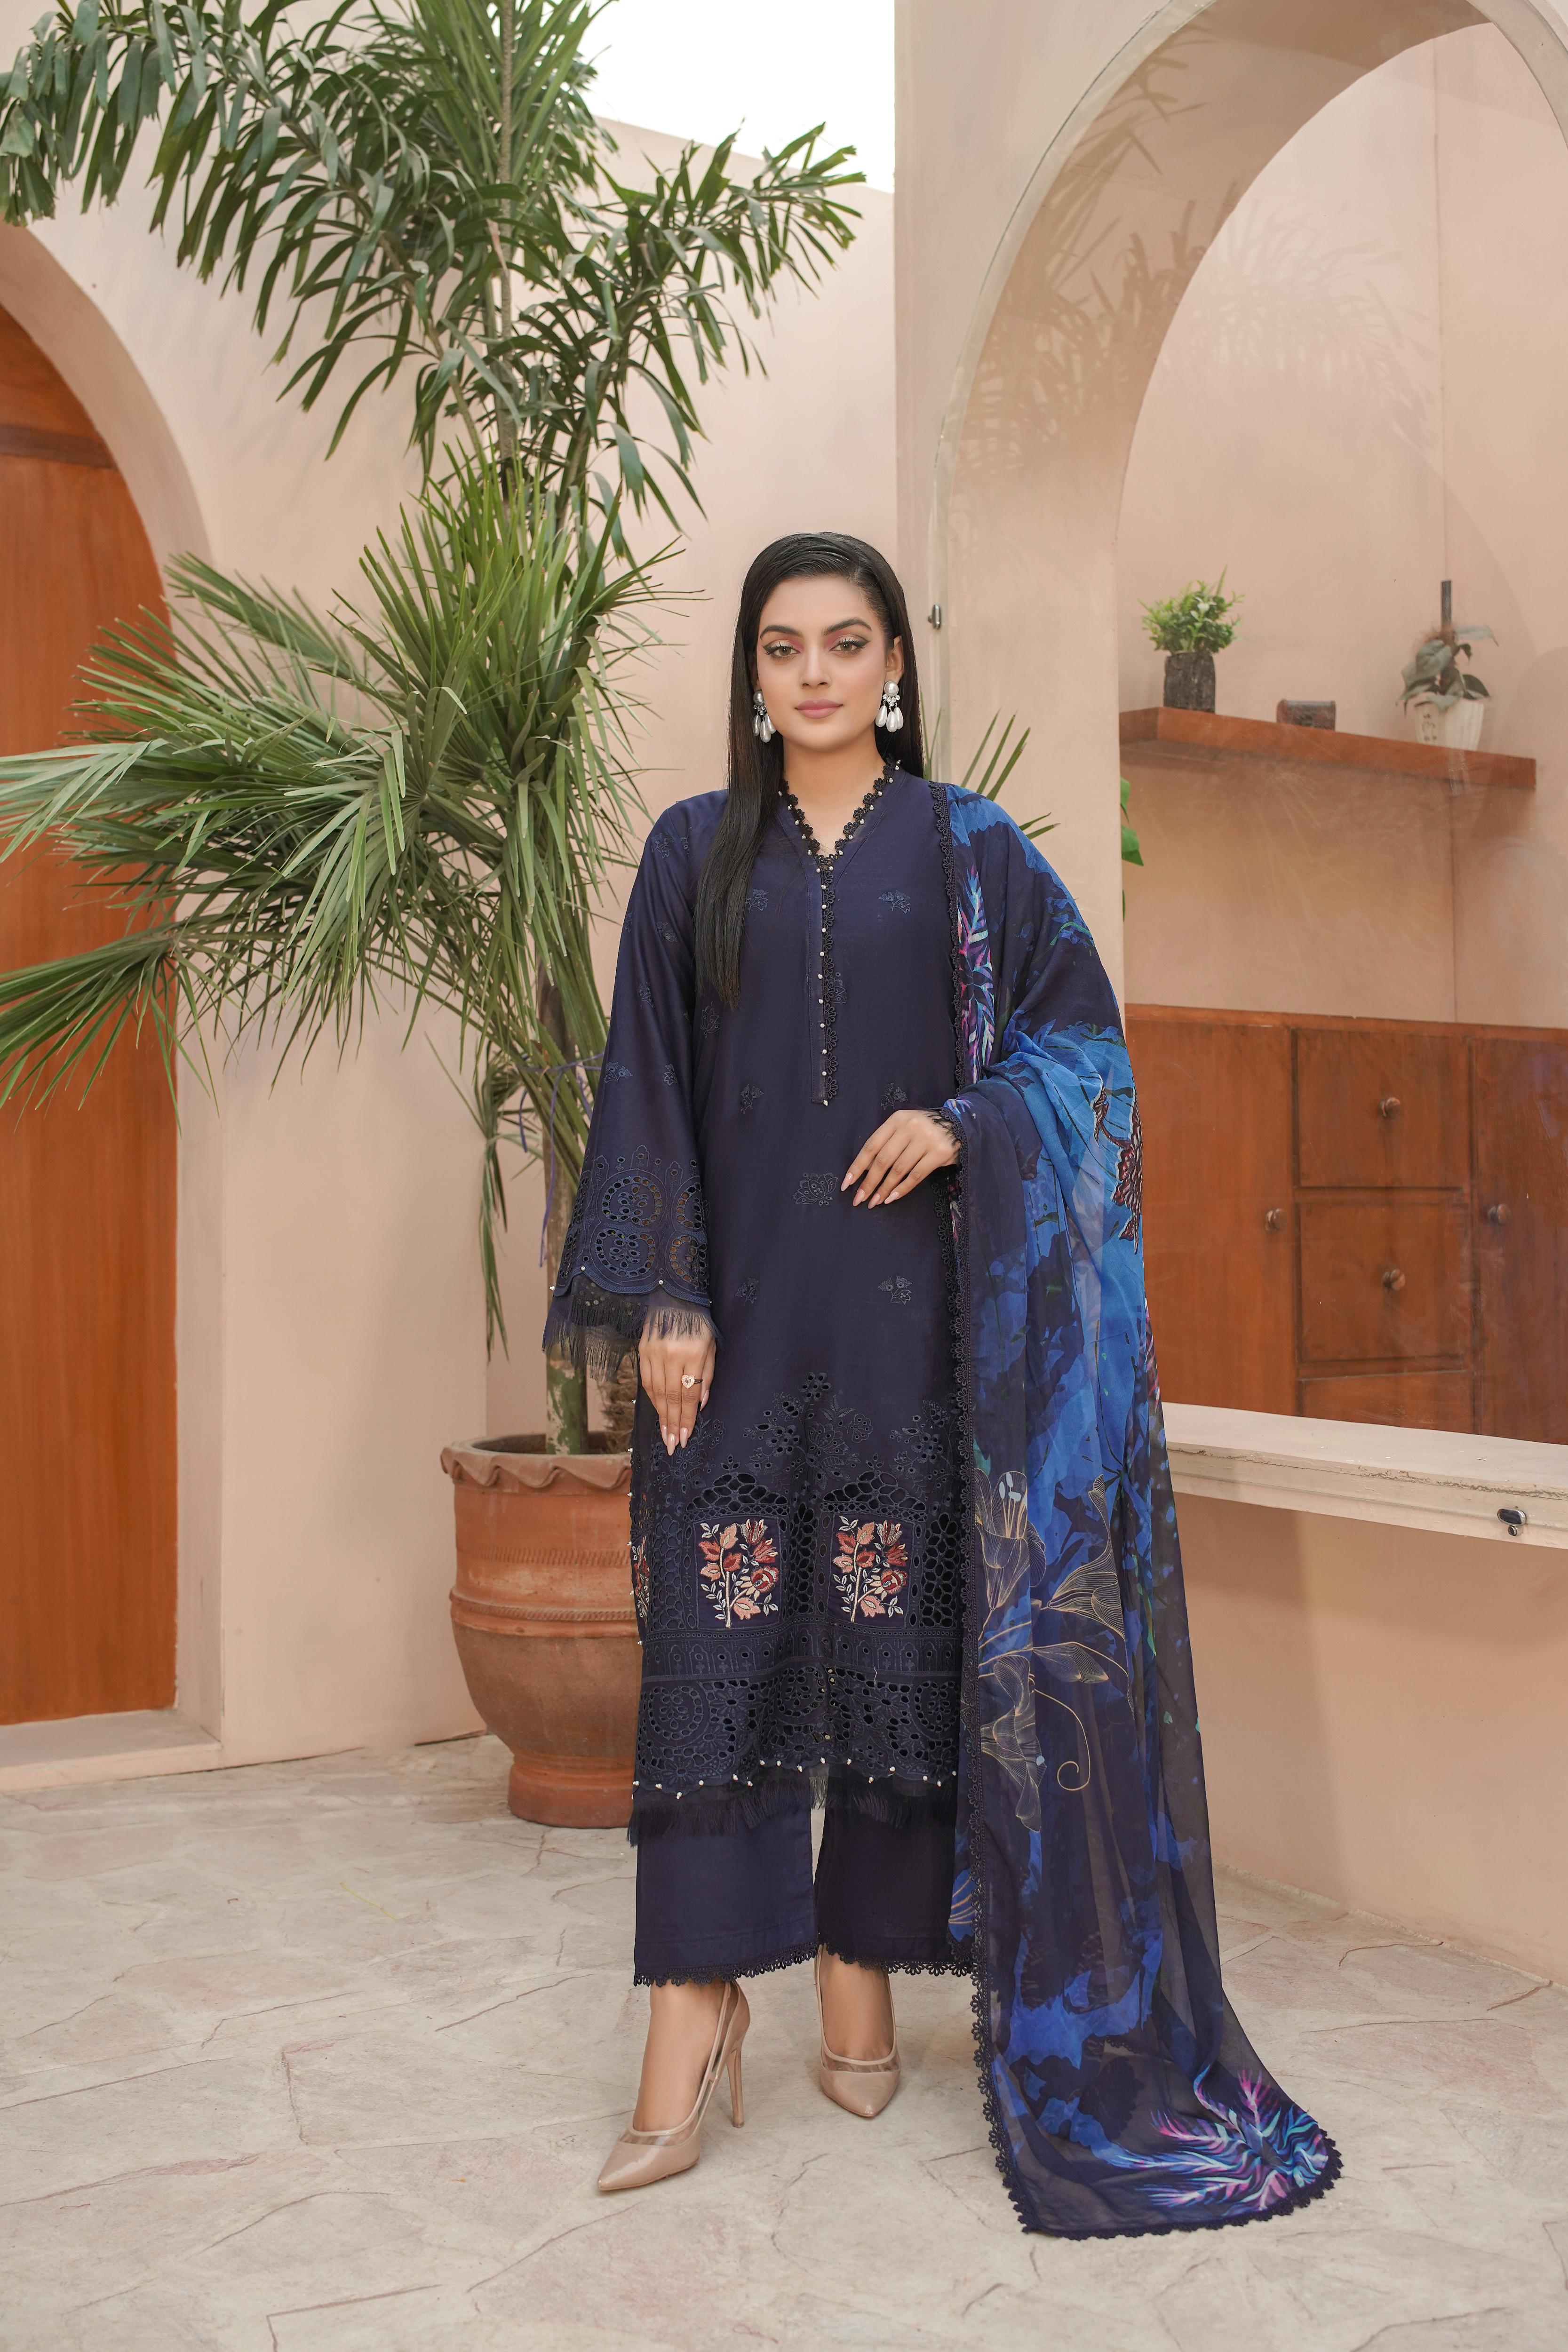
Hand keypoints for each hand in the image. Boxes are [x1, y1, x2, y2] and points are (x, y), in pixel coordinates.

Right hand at [638, 1324, 715, 1453]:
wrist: (674, 1296)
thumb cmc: (699, 1323)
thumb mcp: (712, 1346)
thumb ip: (708, 1375)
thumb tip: (700, 1405)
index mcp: (694, 1353)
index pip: (689, 1393)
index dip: (687, 1417)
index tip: (685, 1437)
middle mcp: (672, 1355)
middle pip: (672, 1397)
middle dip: (672, 1423)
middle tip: (672, 1445)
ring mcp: (655, 1353)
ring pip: (656, 1392)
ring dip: (661, 1416)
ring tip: (664, 1435)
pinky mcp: (643, 1351)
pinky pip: (646, 1381)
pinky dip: (652, 1399)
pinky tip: (657, 1412)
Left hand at [842, 1108, 958, 1207]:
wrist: (960, 1126)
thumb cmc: (925, 1130)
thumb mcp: (904, 1130)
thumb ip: (886, 1145)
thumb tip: (864, 1171)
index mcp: (897, 1119)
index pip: (871, 1145)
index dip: (857, 1166)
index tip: (846, 1183)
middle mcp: (910, 1127)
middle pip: (883, 1160)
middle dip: (869, 1182)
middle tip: (859, 1199)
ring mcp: (926, 1140)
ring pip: (898, 1170)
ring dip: (884, 1189)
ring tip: (874, 1202)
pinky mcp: (939, 1153)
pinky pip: (916, 1176)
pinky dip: (902, 1189)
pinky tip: (892, 1198)